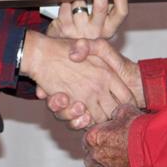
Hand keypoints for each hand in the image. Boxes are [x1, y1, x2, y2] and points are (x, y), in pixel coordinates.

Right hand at [21, 30, 135, 122]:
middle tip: (108, 114)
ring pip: (97, 119)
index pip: (127, 98)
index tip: (124, 107)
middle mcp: (98, 87)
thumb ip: (103, 49)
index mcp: (108, 73)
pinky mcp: (69, 105)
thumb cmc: (64, 47)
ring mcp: (83, 97)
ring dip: (96, 120)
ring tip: (91, 112)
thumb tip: (113, 73)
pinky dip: (80, 122)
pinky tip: (79, 115)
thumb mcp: (91, 43)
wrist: (39, 54)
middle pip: (114, 112)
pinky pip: (79, 122)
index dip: (128, 105)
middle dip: (112, 116)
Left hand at [46, 0, 127, 39]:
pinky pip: (65, 6)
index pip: (121, 11)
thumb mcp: (99, 23)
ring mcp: (80, 31)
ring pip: (79, 3)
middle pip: (101, 5)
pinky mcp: (64, 29)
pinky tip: (66, 10)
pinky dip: (65, 3)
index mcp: (109, 28)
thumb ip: (104, 6)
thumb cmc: (83, 30)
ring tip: (75, 3)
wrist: (64, 47)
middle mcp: (96, 32)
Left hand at [83, 103, 141, 166]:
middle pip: (89, 158)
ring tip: (116, 160)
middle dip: (96, 154)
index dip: (94, 138)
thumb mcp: (124, 111)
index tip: (102, 137)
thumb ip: (115, 114)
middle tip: (108, 149)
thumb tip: (115, 115)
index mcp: (93, 138)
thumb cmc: (138, 128)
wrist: (153, 146)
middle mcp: (96, 156)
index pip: (86, 140)